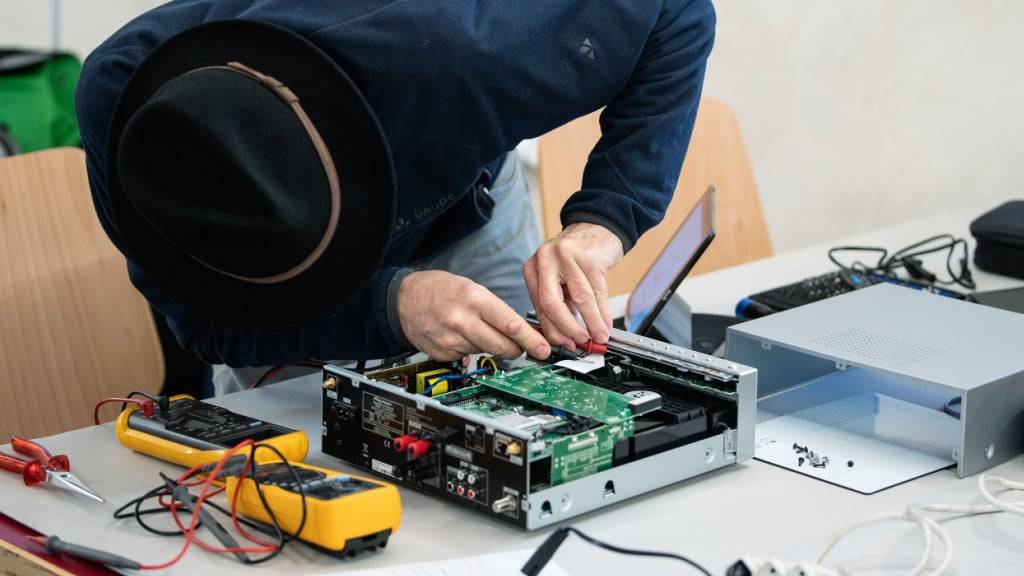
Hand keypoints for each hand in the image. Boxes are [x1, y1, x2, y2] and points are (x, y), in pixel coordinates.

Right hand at [397, 270, 551, 360]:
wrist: (403, 300)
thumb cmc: (440, 290)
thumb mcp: (472, 289)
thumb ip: (496, 309)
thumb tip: (523, 330)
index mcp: (474, 299)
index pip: (511, 325)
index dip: (531, 340)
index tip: (544, 349)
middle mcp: (463, 321)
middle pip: (503, 346)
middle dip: (518, 349)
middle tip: (522, 347)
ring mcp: (451, 340)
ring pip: (487, 352)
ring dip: (491, 346)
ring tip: (477, 329)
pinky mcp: (443, 354)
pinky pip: (469, 357)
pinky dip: (471, 349)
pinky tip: (460, 336)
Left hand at [523, 222, 623, 348]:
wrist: (596, 227)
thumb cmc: (575, 257)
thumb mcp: (559, 279)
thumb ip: (560, 304)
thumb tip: (568, 337)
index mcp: (533, 268)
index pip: (539, 307)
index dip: (553, 330)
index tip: (565, 344)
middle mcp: (545, 260)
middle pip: (552, 303)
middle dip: (567, 328)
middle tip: (580, 342)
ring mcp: (567, 256)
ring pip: (579, 298)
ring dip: (591, 322)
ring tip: (598, 336)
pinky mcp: (589, 257)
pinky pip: (598, 291)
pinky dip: (603, 311)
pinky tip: (605, 323)